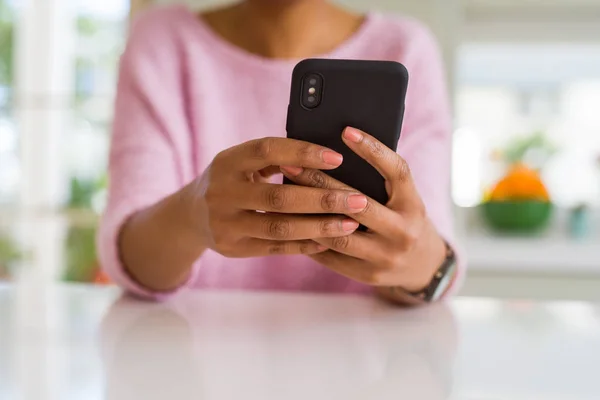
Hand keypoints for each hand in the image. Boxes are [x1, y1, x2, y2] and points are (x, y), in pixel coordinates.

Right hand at [185, 137, 370, 257]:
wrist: (191, 216)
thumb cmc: (231, 180)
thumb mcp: (242, 163)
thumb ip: (276, 157)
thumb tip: (327, 156)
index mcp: (227, 162)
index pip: (267, 151)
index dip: (303, 153)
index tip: (338, 157)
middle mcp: (222, 193)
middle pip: (279, 197)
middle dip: (323, 199)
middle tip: (359, 199)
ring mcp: (225, 224)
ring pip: (279, 227)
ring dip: (319, 226)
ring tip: (350, 224)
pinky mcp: (233, 248)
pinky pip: (275, 248)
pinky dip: (304, 244)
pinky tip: (328, 240)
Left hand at [281, 127, 446, 292]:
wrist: (422, 266)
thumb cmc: (405, 220)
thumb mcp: (404, 199)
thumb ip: (382, 181)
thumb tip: (338, 150)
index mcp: (414, 205)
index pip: (397, 172)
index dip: (373, 150)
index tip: (346, 131)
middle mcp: (403, 232)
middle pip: (357, 203)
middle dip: (320, 182)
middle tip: (291, 164)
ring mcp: (385, 257)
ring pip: (338, 234)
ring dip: (307, 214)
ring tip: (283, 195)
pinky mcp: (367, 275)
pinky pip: (331, 257)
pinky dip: (309, 238)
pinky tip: (290, 223)